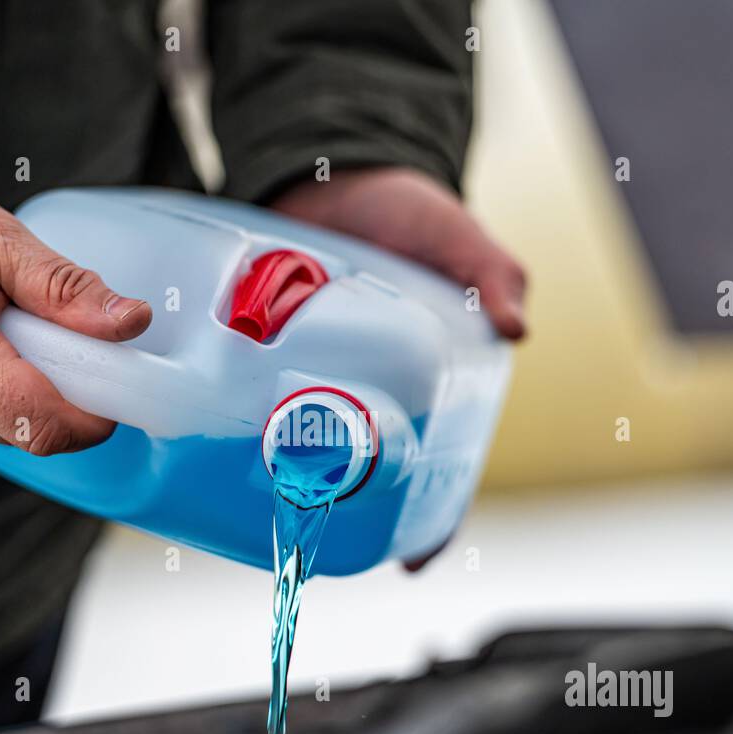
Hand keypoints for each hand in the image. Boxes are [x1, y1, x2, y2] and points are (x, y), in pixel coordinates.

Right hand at [0, 175, 151, 454]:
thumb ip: (64, 288)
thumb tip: (132, 322)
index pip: (45, 425)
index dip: (97, 412)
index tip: (118, 377)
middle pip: (37, 432)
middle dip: (68, 392)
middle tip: (63, 334)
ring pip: (15, 430)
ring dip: (35, 390)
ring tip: (10, 328)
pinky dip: (5, 393)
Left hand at [274, 167, 526, 569]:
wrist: (333, 171)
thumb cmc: (409, 212)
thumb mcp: (455, 235)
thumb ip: (490, 269)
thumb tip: (515, 325)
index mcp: (430, 384)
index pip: (443, 464)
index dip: (435, 516)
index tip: (414, 562)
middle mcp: (372, 393)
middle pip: (369, 472)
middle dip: (353, 511)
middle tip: (322, 539)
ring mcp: (316, 380)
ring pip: (305, 447)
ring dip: (289, 480)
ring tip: (265, 512)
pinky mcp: (268, 361)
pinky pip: (255, 404)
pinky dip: (240, 427)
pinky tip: (217, 449)